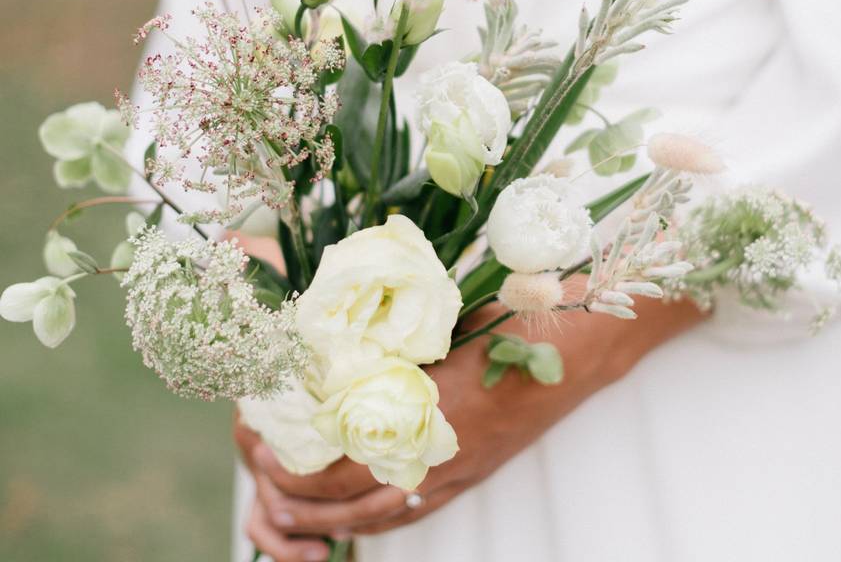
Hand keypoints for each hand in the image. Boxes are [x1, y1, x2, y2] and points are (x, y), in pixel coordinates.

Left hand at [236, 286, 703, 559]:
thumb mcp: (443, 323)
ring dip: (330, 521)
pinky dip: (373, 520)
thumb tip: (327, 336)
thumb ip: (389, 339)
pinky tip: (350, 516)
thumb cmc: (511, 323)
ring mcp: (455, 473)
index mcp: (423, 415)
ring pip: (381, 517)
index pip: (344, 463)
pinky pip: (411, 512)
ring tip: (290, 512)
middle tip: (262, 482)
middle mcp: (437, 455)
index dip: (297, 467)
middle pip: (355, 503)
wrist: (575, 352)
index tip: (261, 448)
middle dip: (300, 501)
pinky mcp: (467, 477)